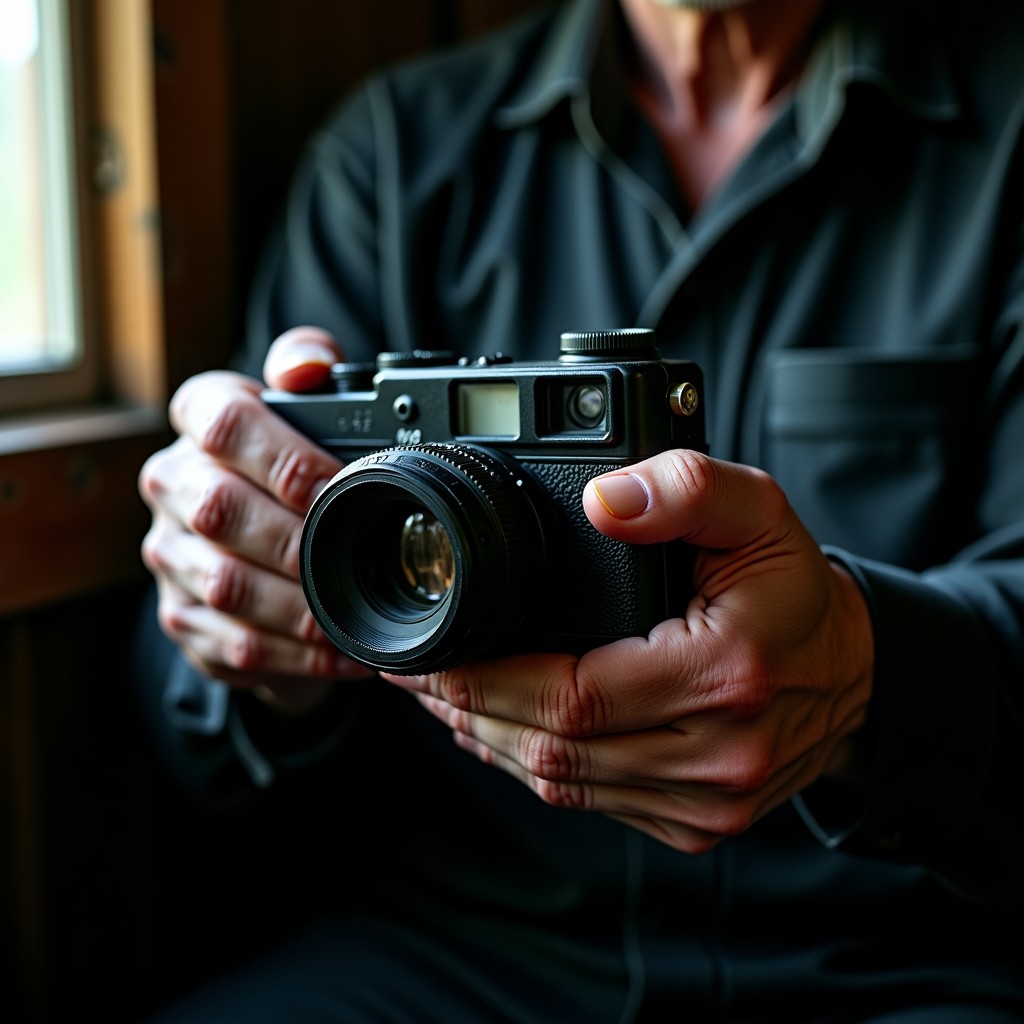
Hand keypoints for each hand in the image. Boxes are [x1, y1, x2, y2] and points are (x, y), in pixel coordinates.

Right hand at [139, 326, 373, 710]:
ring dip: (300, 606)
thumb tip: (308, 367)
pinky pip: (236, 643)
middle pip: (220, 510)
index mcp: (200, 421)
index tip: (336, 483)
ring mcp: (169, 555)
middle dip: (297, 539)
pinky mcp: (182, 617)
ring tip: (356, 614)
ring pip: (226, 585)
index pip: (220, 419)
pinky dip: (298, 654)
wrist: (263, 545)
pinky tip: (344, 653)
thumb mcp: (302, 409)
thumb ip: (308, 369)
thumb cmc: (290, 468)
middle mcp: (173, 484)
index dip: (282, 455)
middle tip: (356, 557)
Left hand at [382, 450, 874, 852]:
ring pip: (564, 785)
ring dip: (491, 742)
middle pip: (555, 751)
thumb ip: (684, 488)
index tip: (433, 656)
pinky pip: (591, 803)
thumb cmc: (793, 588)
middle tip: (414, 675)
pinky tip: (498, 734)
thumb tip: (605, 499)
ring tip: (441, 699)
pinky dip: (533, 768)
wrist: (852, 668)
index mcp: (724, 676)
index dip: (489, 682)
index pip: (574, 698)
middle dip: (470, 712)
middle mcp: (718, 756)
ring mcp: (707, 802)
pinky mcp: (695, 821)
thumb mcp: (757, 509)